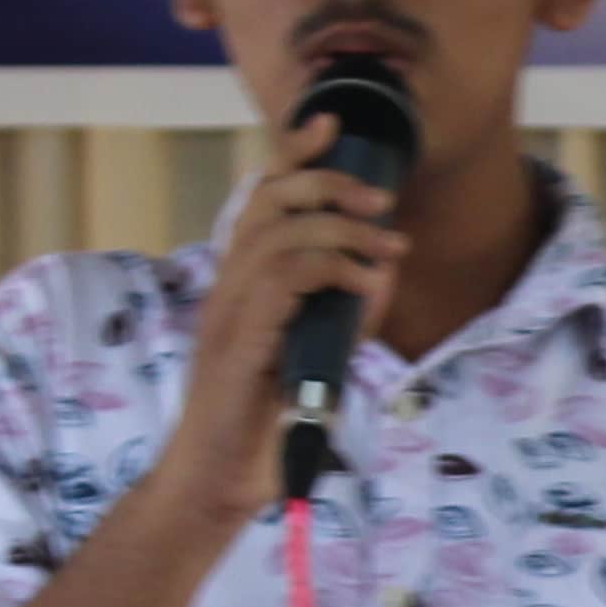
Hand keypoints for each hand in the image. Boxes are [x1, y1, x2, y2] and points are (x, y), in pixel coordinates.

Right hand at [162, 98, 407, 523]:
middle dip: (330, 183)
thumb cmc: (264, 425)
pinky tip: (364, 283)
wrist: (219, 484)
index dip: (291, 152)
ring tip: (386, 246)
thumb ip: (347, 311)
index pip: (260, 196)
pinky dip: (332, 270)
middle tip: (381, 201)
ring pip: (279, 232)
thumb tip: (384, 268)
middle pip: (268, 197)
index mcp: (241, 281)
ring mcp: (229, 312)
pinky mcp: (240, 342)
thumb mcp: (319, 355)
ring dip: (343, 228)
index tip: (330, 122)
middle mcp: (228, 285)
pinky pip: (285, 281)